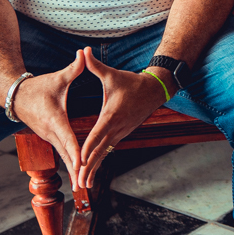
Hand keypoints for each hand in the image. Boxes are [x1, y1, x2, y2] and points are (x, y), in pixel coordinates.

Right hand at [10, 50, 85, 190]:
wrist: (15, 95)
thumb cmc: (39, 86)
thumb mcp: (58, 78)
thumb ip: (74, 69)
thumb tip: (84, 54)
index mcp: (55, 120)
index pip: (67, 138)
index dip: (75, 151)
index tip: (82, 164)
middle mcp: (50, 132)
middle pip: (66, 154)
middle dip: (75, 169)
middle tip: (84, 185)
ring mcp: (48, 137)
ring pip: (63, 156)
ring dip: (72, 171)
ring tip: (82, 185)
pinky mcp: (49, 137)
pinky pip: (62, 152)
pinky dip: (69, 164)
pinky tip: (77, 174)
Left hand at [76, 47, 168, 188]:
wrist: (154, 91)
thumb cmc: (131, 82)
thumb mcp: (112, 74)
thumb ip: (95, 65)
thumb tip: (83, 50)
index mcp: (111, 116)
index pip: (97, 135)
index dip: (87, 149)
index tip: (79, 161)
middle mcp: (116, 128)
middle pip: (99, 151)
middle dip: (88, 167)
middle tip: (79, 182)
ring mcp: (120, 133)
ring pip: (103, 154)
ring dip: (93, 169)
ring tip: (83, 184)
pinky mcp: (121, 135)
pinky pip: (107, 151)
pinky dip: (98, 162)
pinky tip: (91, 172)